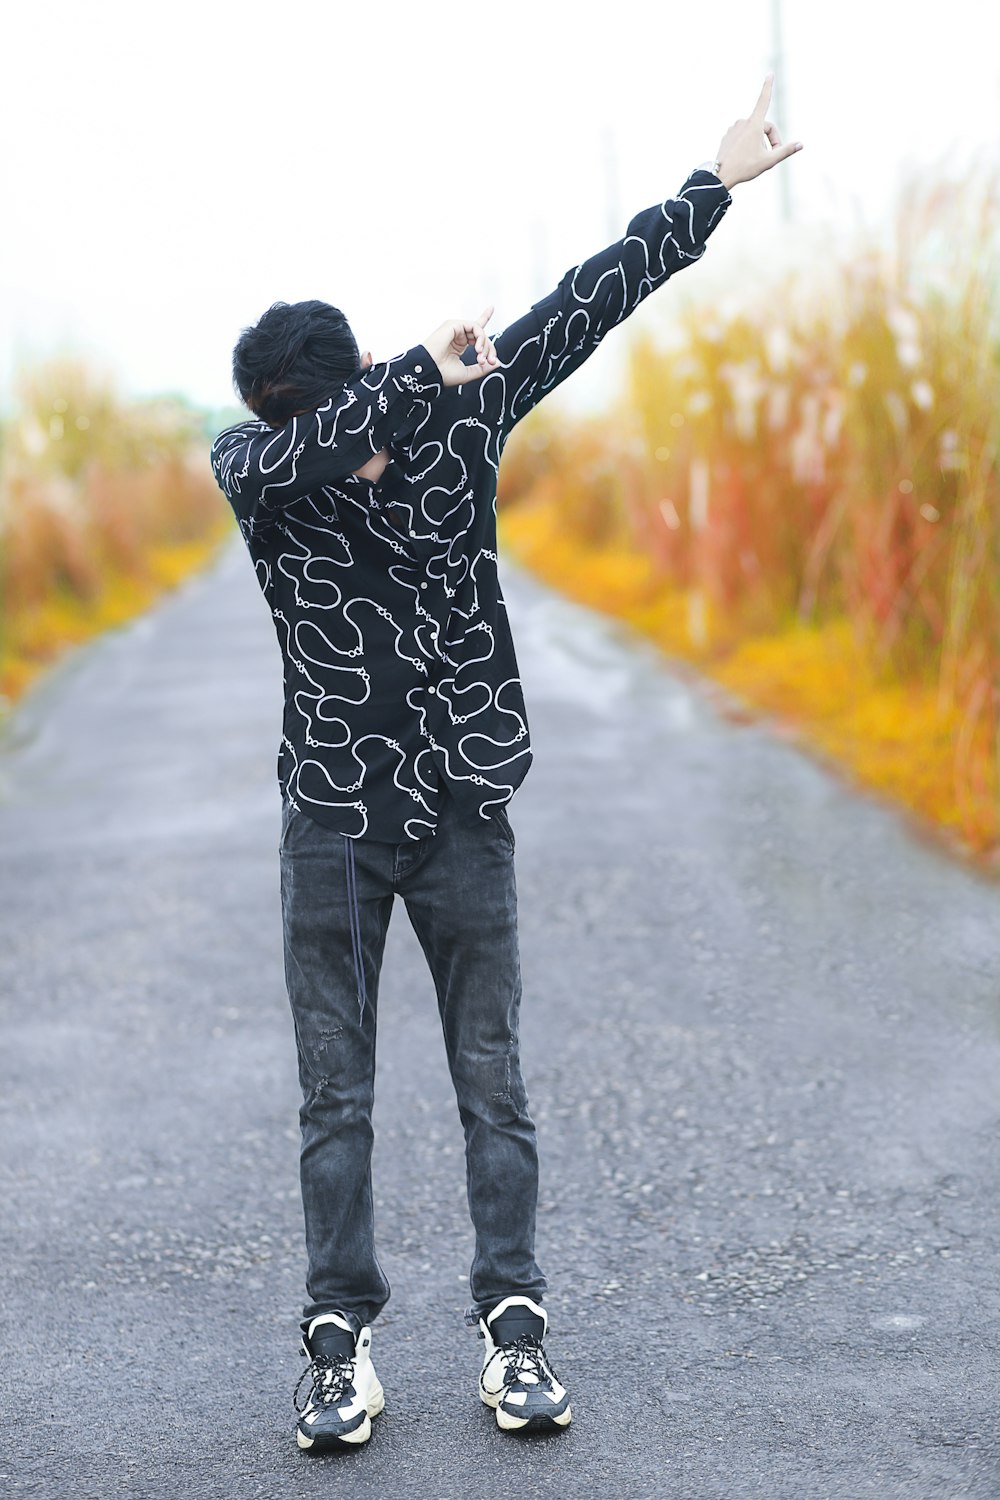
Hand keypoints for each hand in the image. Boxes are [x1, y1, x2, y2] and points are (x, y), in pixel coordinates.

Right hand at [423, 307, 498, 386]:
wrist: (430, 371)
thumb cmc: (443, 373)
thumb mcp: (468, 373)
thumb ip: (482, 368)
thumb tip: (497, 363)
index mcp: (459, 345)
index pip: (474, 330)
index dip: (483, 317)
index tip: (491, 307)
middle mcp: (458, 335)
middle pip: (481, 335)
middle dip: (489, 349)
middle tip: (488, 361)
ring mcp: (456, 329)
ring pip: (480, 331)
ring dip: (485, 345)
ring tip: (481, 357)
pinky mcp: (454, 324)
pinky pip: (475, 326)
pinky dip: (480, 337)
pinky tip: (477, 348)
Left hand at [715, 73, 802, 189]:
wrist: (720, 176)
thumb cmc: (745, 168)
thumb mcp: (768, 161)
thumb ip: (785, 151)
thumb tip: (801, 145)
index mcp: (754, 124)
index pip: (763, 100)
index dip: (768, 87)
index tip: (770, 73)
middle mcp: (743, 122)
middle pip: (765, 127)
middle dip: (771, 140)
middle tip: (772, 156)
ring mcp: (734, 128)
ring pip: (754, 133)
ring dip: (759, 144)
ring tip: (755, 159)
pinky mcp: (727, 135)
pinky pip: (743, 137)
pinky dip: (748, 145)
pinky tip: (744, 157)